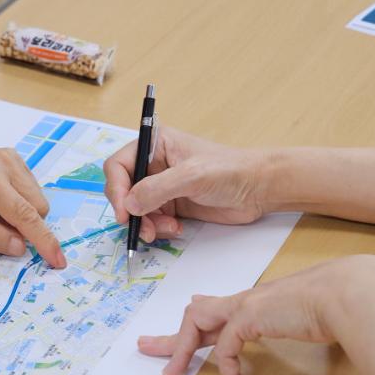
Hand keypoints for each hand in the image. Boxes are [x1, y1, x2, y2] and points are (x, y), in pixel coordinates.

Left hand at [0, 145, 65, 267]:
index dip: (44, 241)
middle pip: (38, 208)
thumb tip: (21, 247)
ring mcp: (11, 157)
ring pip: (37, 200)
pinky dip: (17, 202)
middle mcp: (5, 163)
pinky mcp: (13, 157)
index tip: (58, 261)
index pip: (26, 214)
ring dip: (19, 214)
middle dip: (24, 226)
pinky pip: (30, 190)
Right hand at [104, 128, 269, 241]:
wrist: (258, 189)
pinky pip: (151, 220)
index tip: (124, 212)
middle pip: (123, 190)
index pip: (119, 166)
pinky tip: (176, 229)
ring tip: (166, 229)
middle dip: (131, 211)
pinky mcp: (171, 206)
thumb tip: (129, 206)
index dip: (116, 189)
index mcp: (155, 145)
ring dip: (146, 224)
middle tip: (143, 228)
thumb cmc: (230, 171)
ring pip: (136, 210)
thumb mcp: (191, 176)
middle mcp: (154, 165)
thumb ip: (157, 189)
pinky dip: (158, 228)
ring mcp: (162, 187)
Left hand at [138, 260, 342, 374]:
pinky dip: (230, 371)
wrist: (352, 295)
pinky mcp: (248, 317)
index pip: (216, 310)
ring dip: (181, 349)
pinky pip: (226, 347)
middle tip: (145, 347)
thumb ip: (293, 326)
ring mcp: (244, 306)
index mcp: (257, 302)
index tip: (178, 332)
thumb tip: (291, 335)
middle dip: (170, 336)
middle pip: (195, 314)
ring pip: (195, 322)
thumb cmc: (339, 309)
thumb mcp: (307, 320)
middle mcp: (245, 301)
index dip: (196, 321)